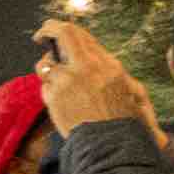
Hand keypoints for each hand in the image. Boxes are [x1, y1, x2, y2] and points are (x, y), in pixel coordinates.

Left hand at [33, 16, 153, 129]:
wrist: (110, 143)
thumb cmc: (124, 121)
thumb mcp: (132, 91)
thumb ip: (112, 72)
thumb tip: (94, 56)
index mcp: (108, 64)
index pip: (82, 36)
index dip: (66, 32)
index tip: (56, 32)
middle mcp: (88, 66)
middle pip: (64, 34)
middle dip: (49, 29)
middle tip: (41, 35)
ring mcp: (69, 79)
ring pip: (46, 63)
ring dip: (46, 69)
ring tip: (54, 81)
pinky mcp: (54, 95)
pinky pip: (44, 85)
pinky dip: (48, 91)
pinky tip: (59, 102)